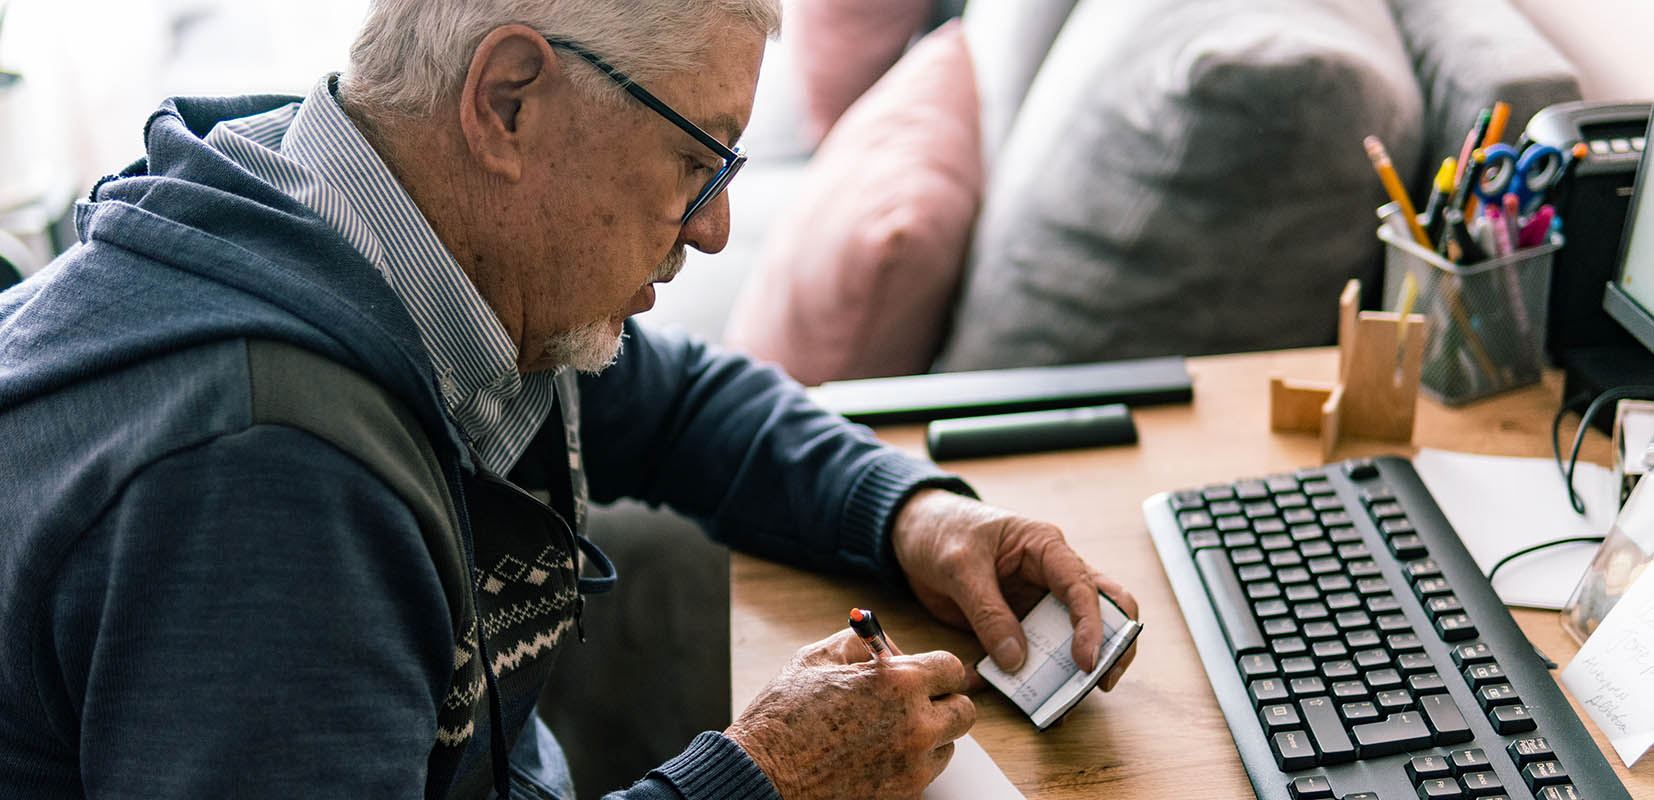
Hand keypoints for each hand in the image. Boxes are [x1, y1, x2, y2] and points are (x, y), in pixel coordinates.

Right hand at [725, 629, 974, 799]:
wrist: (761, 778)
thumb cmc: (782, 718)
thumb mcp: (816, 658)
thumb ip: (861, 644)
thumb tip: (888, 647)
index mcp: (898, 683)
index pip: (952, 668)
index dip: (934, 669)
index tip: (922, 675)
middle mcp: (915, 725)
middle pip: (964, 711)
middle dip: (942, 703)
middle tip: (913, 703)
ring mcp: (912, 767)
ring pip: (947, 747)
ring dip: (927, 738)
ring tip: (884, 734)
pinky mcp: (904, 797)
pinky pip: (923, 776)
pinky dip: (908, 766)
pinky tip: (873, 758)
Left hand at [892, 489, 1138, 688]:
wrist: (912, 532)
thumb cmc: (942, 531)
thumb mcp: (959, 566)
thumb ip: (988, 612)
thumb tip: (1016, 660)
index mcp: (1046, 547)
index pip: (1083, 586)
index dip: (1091, 625)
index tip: (1086, 661)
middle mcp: (1051, 576)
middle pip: (1101, 610)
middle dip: (1110, 647)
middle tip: (1102, 683)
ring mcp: (1036, 602)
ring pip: (1069, 639)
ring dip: (1067, 670)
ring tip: (1061, 704)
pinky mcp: (1016, 624)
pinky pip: (1029, 654)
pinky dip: (1022, 675)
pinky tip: (1004, 692)